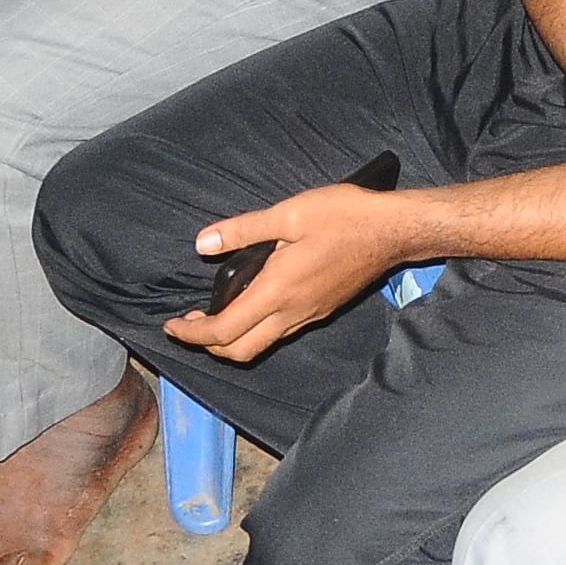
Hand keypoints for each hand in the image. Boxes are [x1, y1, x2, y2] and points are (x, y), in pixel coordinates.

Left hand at [162, 175, 414, 363]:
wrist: (394, 231)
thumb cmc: (344, 216)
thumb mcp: (290, 213)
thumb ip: (243, 230)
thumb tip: (203, 244)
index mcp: (277, 291)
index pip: (222, 331)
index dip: (191, 334)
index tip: (171, 325)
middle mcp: (291, 313)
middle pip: (239, 351)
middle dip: (207, 346)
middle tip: (190, 325)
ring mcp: (309, 315)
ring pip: (260, 346)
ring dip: (231, 340)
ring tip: (215, 316)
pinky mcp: (322, 310)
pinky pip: (281, 332)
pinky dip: (256, 329)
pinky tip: (255, 302)